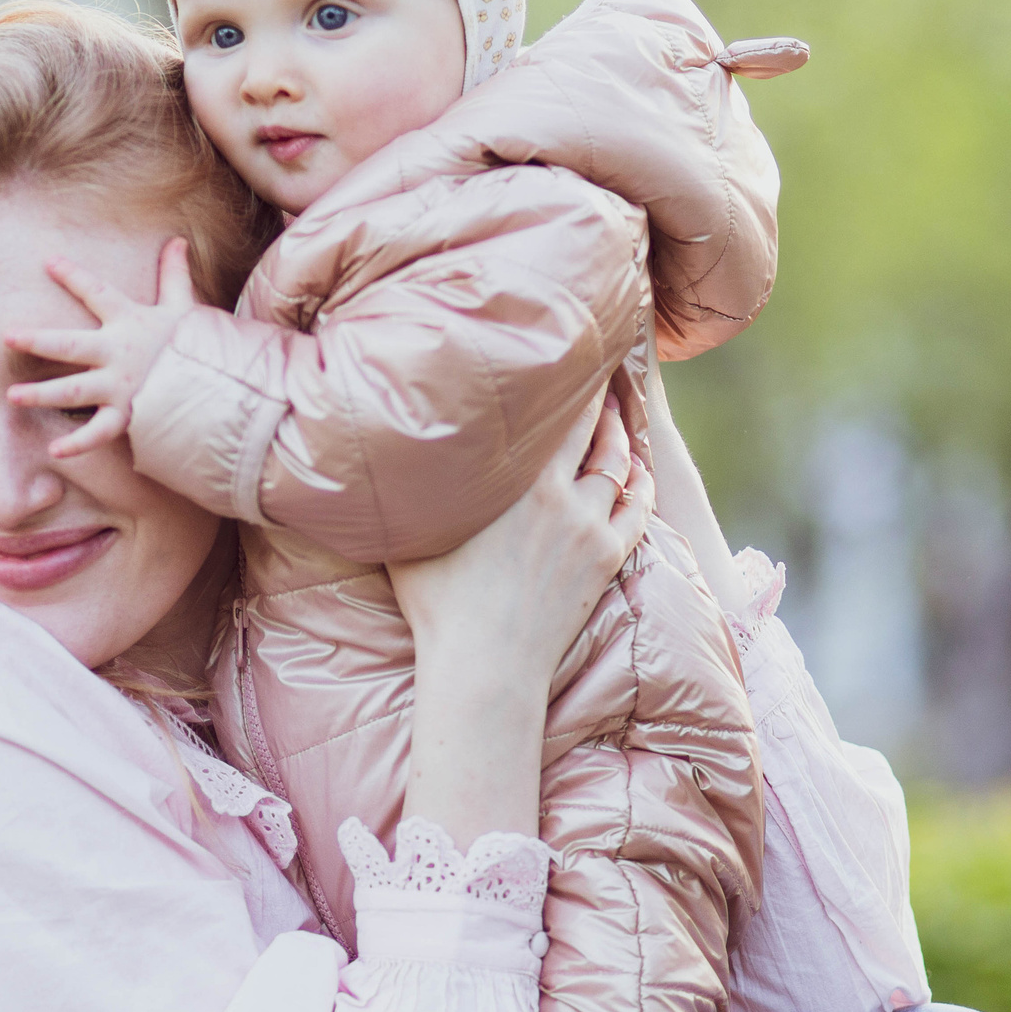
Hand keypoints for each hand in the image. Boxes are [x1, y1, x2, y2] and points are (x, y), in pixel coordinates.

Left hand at [5, 237, 205, 457]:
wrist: (222, 383)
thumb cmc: (198, 343)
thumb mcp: (184, 306)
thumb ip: (174, 274)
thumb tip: (178, 240)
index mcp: (129, 323)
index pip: (97, 293)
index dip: (73, 276)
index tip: (49, 263)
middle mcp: (117, 354)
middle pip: (69, 345)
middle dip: (37, 341)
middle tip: (7, 337)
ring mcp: (119, 387)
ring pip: (73, 391)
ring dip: (42, 394)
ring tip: (12, 397)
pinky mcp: (127, 416)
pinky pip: (99, 432)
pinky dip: (78, 443)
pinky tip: (54, 449)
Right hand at [389, 391, 651, 842]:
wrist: (484, 666)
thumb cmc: (434, 599)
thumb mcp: (409, 528)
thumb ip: (409, 480)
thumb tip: (371, 437)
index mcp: (516, 475)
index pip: (553, 405)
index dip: (564, 373)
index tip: (565, 346)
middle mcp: (560, 491)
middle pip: (594, 424)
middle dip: (599, 392)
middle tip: (601, 364)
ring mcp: (590, 525)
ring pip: (619, 462)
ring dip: (621, 434)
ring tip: (617, 412)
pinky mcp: (607, 558)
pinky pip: (638, 506)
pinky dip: (639, 480)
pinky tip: (636, 468)